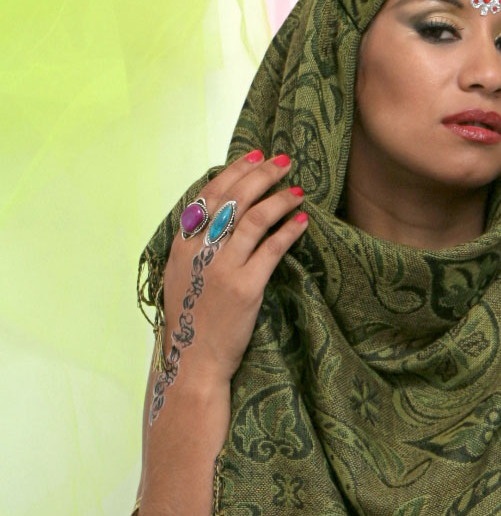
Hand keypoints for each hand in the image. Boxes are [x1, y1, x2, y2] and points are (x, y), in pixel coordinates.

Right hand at [153, 150, 307, 411]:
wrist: (194, 359)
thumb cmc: (193, 319)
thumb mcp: (182, 276)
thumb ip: (196, 246)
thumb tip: (220, 218)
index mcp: (182, 243)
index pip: (210, 194)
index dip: (235, 171)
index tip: (255, 156)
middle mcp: (200, 250)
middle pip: (234, 198)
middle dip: (261, 174)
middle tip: (284, 162)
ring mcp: (222, 267)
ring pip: (254, 218)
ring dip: (279, 198)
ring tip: (298, 190)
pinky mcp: (245, 287)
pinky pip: (272, 248)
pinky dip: (289, 230)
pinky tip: (303, 221)